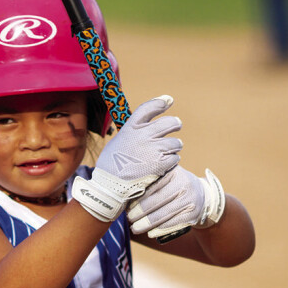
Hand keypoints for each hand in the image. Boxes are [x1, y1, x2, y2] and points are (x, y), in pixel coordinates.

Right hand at [73, 95, 182, 220]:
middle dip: (175, 124)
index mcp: (131, 128)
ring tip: (167, 152)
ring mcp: (153, 149)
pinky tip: (162, 166)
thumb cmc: (111, 165)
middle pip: (169, 122)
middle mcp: (144, 135)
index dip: (160, 103)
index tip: (168, 100)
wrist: (110, 186)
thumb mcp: (118, 142)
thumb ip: (132, 134)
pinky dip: (171, 162)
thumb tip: (145, 130)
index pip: (149, 108)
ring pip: (176, 142)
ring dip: (173, 147)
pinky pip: (175, 159)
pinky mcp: (161, 163)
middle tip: (176, 126)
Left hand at [127, 166, 225, 239]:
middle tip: (128, 219)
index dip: (137, 198)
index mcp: (173, 172)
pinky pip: (173, 224)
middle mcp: (184, 184)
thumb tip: (123, 193)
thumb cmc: (173, 185)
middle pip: (156, 201)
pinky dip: (160, 230)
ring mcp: (190, 200)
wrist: (200, 195)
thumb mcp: (165, 176)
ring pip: (164, 214)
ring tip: (135, 228)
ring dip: (147, 224)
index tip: (126, 206)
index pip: (152, 186)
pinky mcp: (193, 214)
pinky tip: (150, 233)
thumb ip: (149, 181)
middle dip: (140, 212)